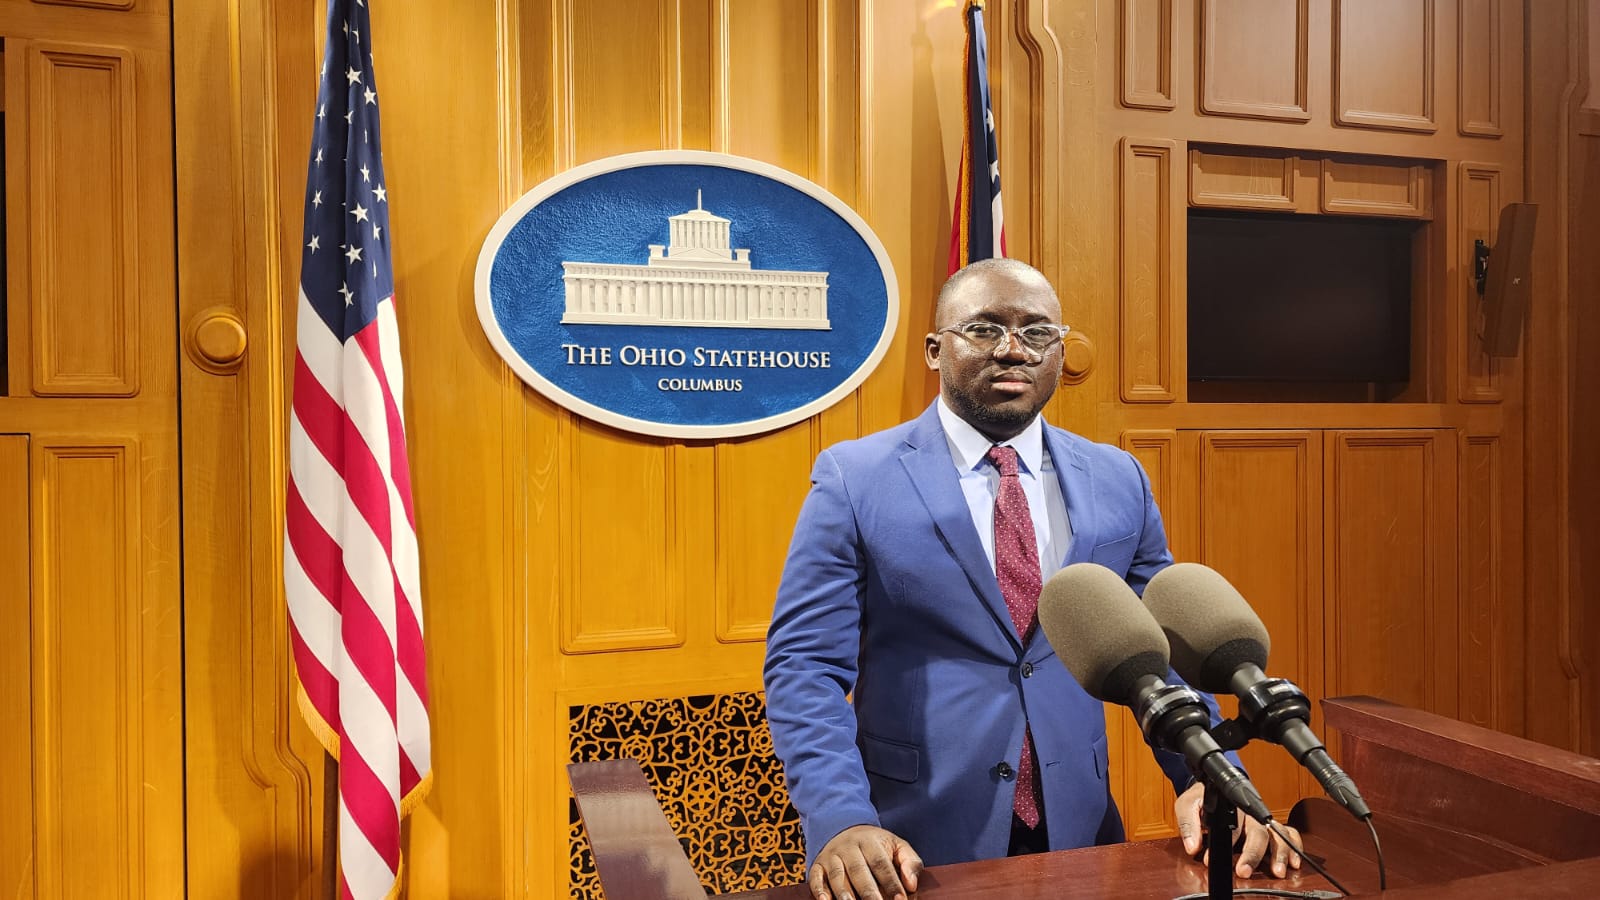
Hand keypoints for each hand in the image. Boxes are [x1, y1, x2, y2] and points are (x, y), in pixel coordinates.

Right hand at [808, 824, 922, 899]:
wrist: (844, 829)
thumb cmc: (876, 846)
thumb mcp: (897, 846)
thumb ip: (910, 863)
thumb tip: (911, 885)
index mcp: (870, 842)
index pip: (881, 864)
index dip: (891, 883)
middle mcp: (848, 848)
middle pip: (858, 872)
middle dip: (869, 893)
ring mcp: (831, 856)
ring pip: (837, 876)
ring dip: (845, 895)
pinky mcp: (818, 866)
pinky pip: (815, 878)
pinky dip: (819, 891)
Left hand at [1174, 782, 1302, 878]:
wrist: (1212, 786)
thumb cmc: (1200, 798)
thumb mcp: (1187, 805)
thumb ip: (1189, 824)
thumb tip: (1192, 846)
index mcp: (1230, 805)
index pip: (1231, 825)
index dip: (1224, 844)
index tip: (1210, 859)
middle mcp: (1249, 813)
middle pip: (1258, 831)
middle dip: (1253, 853)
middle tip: (1243, 871)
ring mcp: (1260, 819)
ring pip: (1277, 832)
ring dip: (1279, 852)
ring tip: (1278, 871)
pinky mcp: (1268, 826)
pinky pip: (1288, 833)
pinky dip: (1293, 846)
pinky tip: (1293, 862)